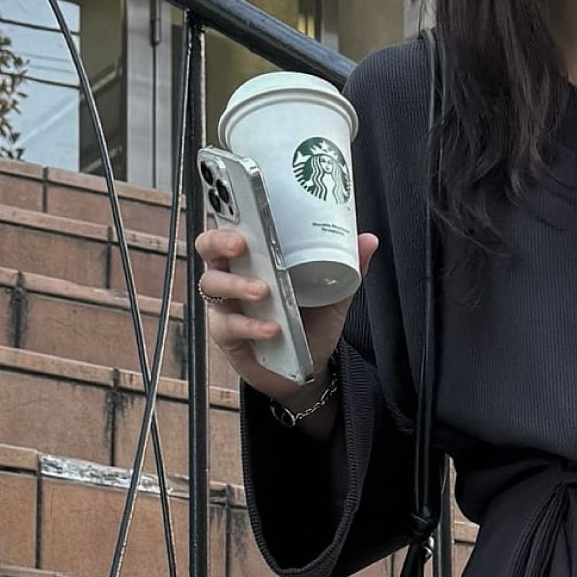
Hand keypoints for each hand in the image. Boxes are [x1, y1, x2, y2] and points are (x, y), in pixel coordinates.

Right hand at [193, 224, 380, 404]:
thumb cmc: (310, 323)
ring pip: (213, 285)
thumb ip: (347, 268)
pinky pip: (229, 327)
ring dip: (237, 285)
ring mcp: (226, 306)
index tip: (242, 206)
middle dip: (219, 242)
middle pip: (207, 248)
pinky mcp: (226, 337)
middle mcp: (232, 275)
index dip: (227, 215)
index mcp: (253, 257)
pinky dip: (250, 327)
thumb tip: (368, 239)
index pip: (229, 227)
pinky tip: (272, 329)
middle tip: (242, 245)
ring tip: (264, 292)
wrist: (308, 370)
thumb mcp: (331, 295)